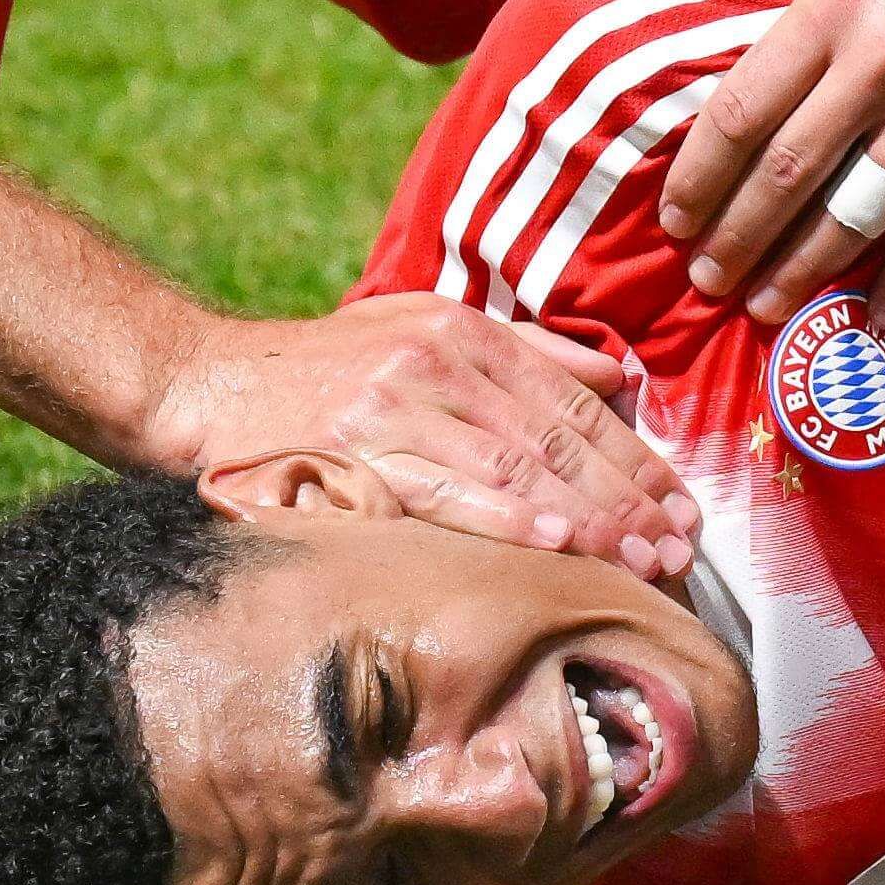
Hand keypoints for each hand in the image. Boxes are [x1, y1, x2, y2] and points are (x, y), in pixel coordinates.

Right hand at [152, 287, 697, 581]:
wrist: (204, 383)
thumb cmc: (321, 367)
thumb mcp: (423, 324)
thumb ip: (525, 350)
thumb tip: (620, 378)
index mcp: (464, 335)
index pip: (572, 401)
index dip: (633, 456)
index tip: (680, 503)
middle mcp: (438, 366)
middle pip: (554, 439)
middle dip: (626, 497)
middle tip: (680, 547)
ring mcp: (396, 409)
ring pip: (514, 468)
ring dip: (586, 519)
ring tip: (640, 560)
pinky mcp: (354, 453)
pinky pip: (444, 493)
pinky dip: (504, 519)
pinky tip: (554, 543)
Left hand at [630, 0, 884, 326]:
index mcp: (834, 6)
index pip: (743, 111)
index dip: (701, 175)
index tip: (674, 219)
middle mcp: (883, 65)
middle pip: (791, 172)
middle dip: (739, 236)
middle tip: (706, 280)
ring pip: (859, 209)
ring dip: (806, 268)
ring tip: (764, 305)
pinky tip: (876, 316)